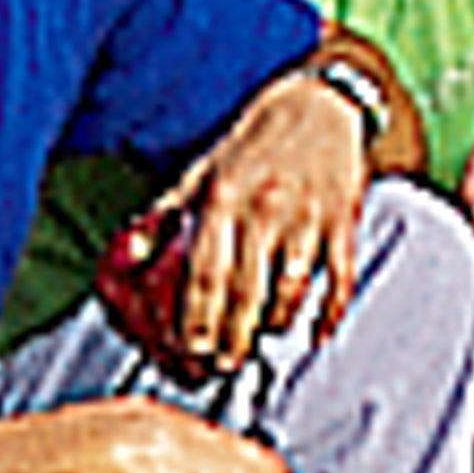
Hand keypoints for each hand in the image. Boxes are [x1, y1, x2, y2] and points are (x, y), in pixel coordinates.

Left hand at [134, 72, 374, 371]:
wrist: (317, 107)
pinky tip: (315, 335)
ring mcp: (306, 218)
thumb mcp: (199, 173)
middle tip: (224, 365)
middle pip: (246, 292)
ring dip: (274, 326)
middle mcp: (263, 209)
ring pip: (290, 292)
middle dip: (233, 337)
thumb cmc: (249, 149)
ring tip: (259, 345)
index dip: (197, 318)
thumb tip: (131, 253)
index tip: (190, 350)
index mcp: (220, 199)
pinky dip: (328, 314)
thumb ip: (164, 217)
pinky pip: (339, 280)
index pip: (204, 272)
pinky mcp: (342, 223)